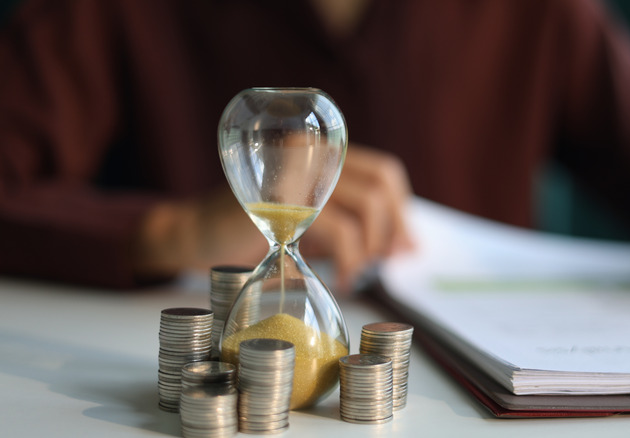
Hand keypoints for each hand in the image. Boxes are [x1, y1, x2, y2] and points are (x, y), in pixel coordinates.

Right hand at [132, 144, 413, 290]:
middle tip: (378, 265)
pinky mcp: (282, 197)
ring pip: (364, 206)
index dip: (401, 212)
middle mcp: (312, 150)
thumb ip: (348, 219)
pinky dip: (348, 259)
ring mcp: (296, 169)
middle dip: (389, 234)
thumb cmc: (255, 230)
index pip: (383, 172)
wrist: (196, 232)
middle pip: (379, 186)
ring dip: (367, 250)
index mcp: (323, 152)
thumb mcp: (310, 219)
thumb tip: (404, 244)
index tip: (404, 248)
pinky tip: (339, 277)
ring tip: (352, 274)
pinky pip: (338, 227)